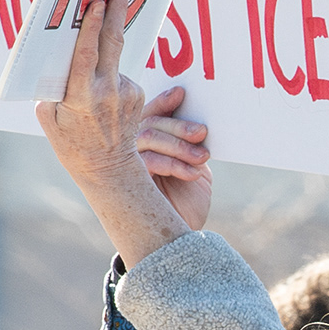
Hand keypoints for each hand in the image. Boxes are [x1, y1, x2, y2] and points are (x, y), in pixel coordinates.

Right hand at [35, 0, 198, 265]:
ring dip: (107, 47)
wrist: (108, 171)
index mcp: (82, 96)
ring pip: (114, 59)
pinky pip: (120, 75)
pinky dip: (110, 76)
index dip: (92, 25)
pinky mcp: (139, 96)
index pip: (88, 52)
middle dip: (117, 8)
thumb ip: (54, 86)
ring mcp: (128, 94)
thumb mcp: (49, 116)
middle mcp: (108, 92)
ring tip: (100, 43)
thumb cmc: (70, 142)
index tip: (96, 1)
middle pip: (113, 41)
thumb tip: (57, 57)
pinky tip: (106, 96)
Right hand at [131, 91, 212, 231]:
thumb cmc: (188, 201)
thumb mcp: (195, 167)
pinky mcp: (129, 184)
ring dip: (178, 145)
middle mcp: (132, 151)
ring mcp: (127, 166)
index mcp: (148, 143)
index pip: (149, 114)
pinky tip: (192, 174)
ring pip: (146, 138)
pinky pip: (146, 162)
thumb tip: (199, 118)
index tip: (182, 93)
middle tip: (201, 132)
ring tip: (202, 157)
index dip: (163, 102)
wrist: (181, 237)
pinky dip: (173, 164)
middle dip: (177, 124)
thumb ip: (191, 144)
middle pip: (147, 123)